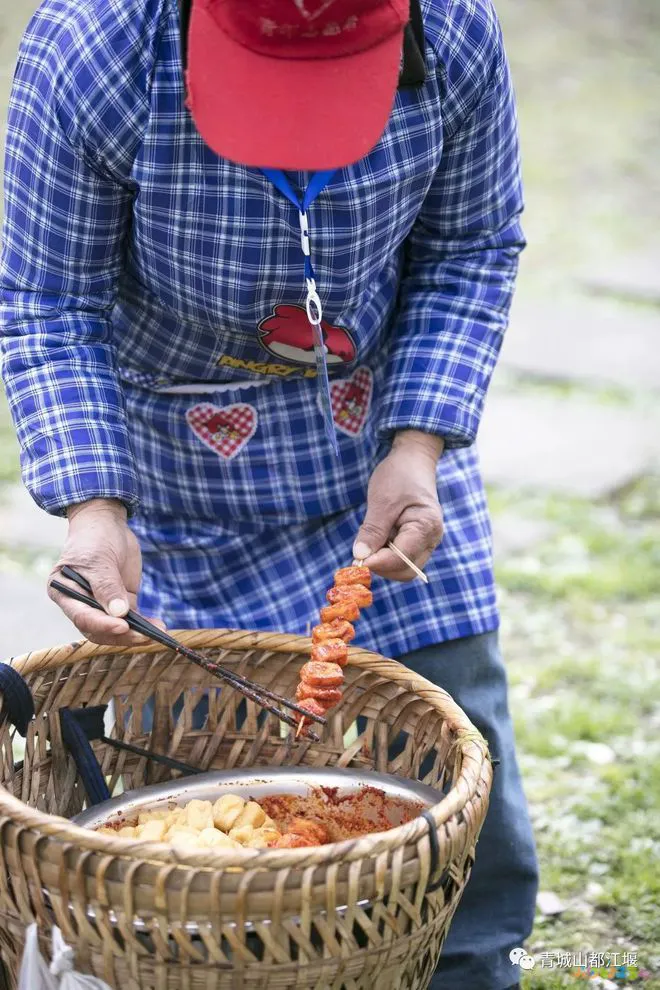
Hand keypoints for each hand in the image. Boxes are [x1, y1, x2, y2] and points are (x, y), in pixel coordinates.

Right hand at [48, 499, 161, 646]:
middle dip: (122, 634)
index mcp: (65, 593)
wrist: (106, 525)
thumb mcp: (99, 559)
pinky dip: (145, 625)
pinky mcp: (120, 604)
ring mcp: (101, 605)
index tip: (122, 626)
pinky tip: (158, 627)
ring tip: (157, 633)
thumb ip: (107, 586)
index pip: (82, 617)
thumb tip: (119, 613)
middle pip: (99, 630)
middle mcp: (80, 604)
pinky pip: (132, 620)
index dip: (102, 625)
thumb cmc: (94, 538)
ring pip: (116, 630)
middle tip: (144, 635)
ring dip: (136, 634)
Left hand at [353, 430, 443, 580]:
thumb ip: (373, 530)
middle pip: (405, 571)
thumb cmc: (399, 476)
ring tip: (374, 536)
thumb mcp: (382, 501)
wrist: (413, 461)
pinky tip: (379, 537)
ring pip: (403, 569)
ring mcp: (426, 543)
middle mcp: (431, 540)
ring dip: (383, 561)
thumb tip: (360, 557)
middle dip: (381, 567)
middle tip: (362, 550)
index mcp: (426, 527)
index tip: (357, 558)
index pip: (402, 559)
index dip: (378, 562)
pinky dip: (386, 555)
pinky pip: (402, 559)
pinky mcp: (418, 543)